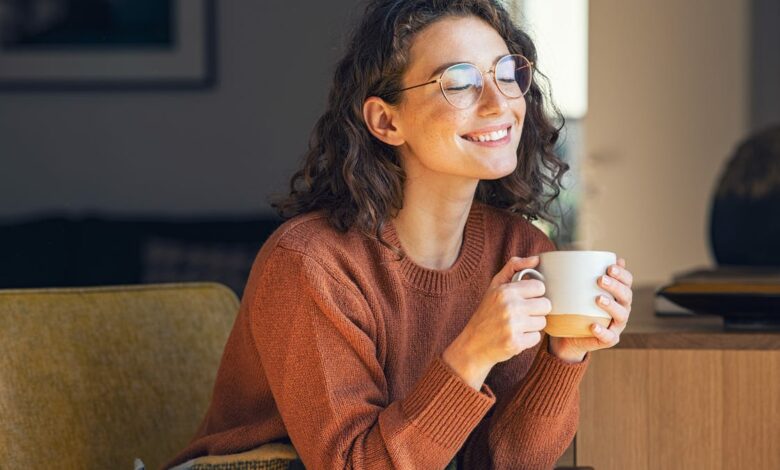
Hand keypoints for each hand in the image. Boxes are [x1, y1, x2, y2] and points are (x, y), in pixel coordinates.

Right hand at [443, 256, 550, 388]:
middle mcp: (509, 306)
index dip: (534, 294)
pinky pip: (537, 338)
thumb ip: (514, 267)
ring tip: (517, 326)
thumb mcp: (495, 286)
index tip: (524, 299)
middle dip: (536, 310)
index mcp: (505, 291)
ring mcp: (513, 326)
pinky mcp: (516, 343)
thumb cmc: (487, 313)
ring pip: (542, 322)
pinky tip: (515, 337)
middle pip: (545, 305)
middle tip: (522, 314)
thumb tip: (536, 259)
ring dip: (532, 325)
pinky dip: (528, 339)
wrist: (472, 345)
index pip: (540, 287)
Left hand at [548, 258, 633, 362]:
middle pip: (626, 296)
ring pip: (621, 315)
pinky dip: (602, 331)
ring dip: (611, 306)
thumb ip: (581, 273)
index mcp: (618, 294)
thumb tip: (579, 252)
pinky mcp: (608, 339)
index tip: (609, 267)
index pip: (627, 281)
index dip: (622, 274)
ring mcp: (616, 325)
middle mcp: (621, 308)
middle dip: (615, 286)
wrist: (569, 335)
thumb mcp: (577, 289)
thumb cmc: (575, 306)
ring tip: (598, 299)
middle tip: (600, 279)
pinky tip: (593, 326)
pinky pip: (609, 337)